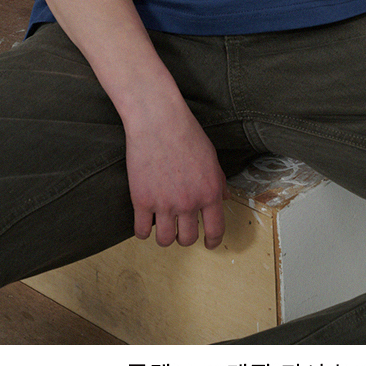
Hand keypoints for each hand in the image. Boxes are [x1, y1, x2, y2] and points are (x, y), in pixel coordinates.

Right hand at [124, 82, 227, 250]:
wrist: (157, 121)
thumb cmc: (186, 134)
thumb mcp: (211, 159)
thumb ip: (218, 182)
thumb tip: (224, 199)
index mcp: (210, 194)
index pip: (216, 230)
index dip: (213, 242)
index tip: (209, 244)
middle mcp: (188, 203)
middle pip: (187, 239)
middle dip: (185, 238)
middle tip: (180, 231)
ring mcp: (164, 204)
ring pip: (164, 240)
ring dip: (164, 238)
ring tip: (162, 229)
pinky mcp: (141, 201)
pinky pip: (141, 231)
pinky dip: (143, 232)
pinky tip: (144, 225)